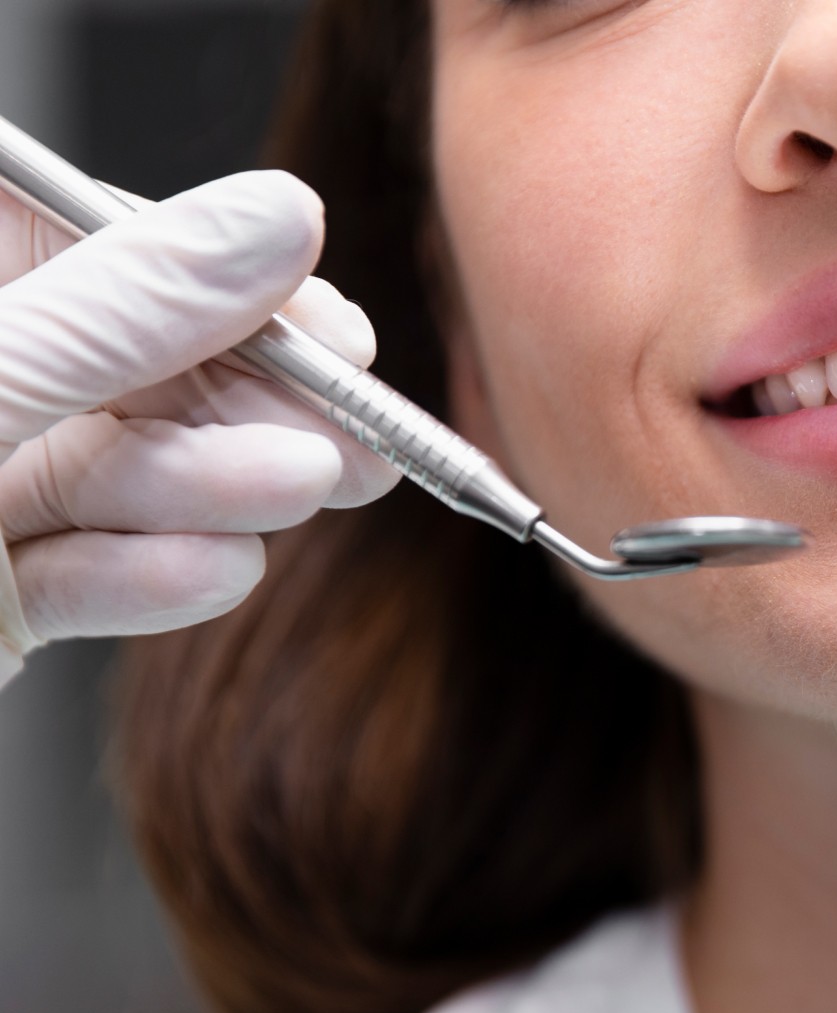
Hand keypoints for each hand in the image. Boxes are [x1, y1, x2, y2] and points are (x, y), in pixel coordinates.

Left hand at [0, 170, 400, 687]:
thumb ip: (123, 310)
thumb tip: (274, 222)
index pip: (104, 242)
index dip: (226, 283)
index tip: (331, 331)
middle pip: (136, 366)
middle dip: (249, 405)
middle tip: (358, 434)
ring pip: (127, 472)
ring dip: (215, 491)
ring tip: (293, 491)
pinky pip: (91, 575)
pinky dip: (151, 580)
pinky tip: (204, 572)